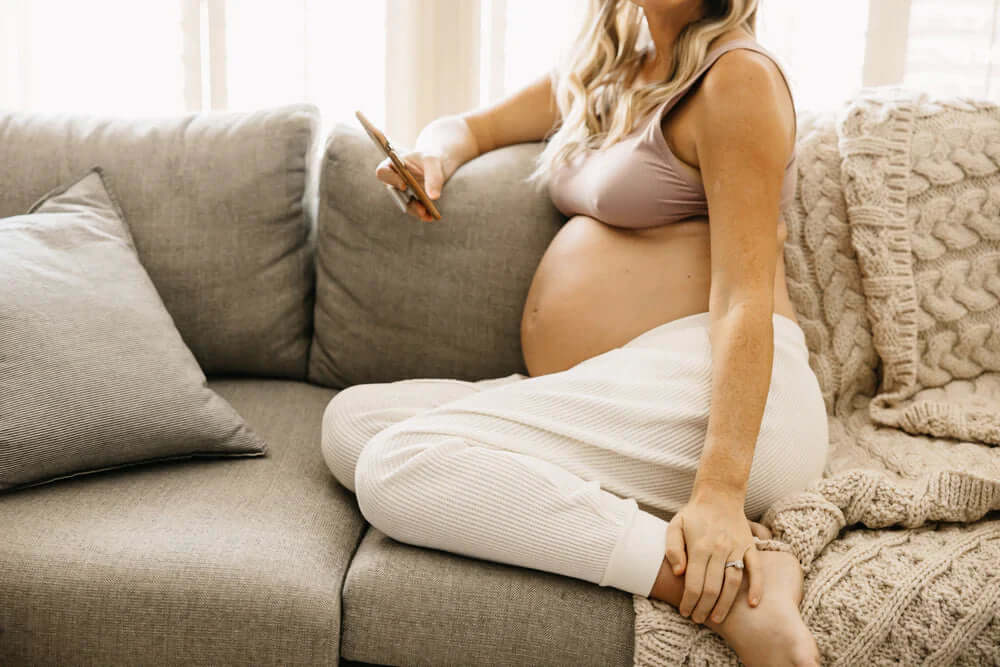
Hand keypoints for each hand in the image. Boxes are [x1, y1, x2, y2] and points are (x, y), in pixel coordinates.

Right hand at [375, 150, 454, 221]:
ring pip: (405, 203)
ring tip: (425, 214)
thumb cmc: (431, 158)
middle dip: (406, 200)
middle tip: (418, 207)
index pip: (383, 172)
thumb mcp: (433, 162)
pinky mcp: (411, 201)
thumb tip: (433, 197)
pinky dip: (423, 214)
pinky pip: (414, 208)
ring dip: (415, 209)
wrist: (438, 165)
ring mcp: (402, 192)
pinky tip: (431, 217)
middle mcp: (394, 180)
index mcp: (392, 164)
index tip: (404, 185)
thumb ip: (433, 176)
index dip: (391, 179)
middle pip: (395, 192)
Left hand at [665, 489, 762, 624]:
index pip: (694, 583)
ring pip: (733, 582)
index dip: (689, 601)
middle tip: (698, 619)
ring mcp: (736, 548)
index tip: (685, 612)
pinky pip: (756, 569)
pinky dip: (757, 587)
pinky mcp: (749, 547)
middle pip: (712, 587)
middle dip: (704, 608)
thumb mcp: (675, 526)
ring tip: (717, 618)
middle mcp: (719, 549)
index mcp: (699, 546)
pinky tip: (753, 604)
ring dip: (725, 604)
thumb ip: (673, 549)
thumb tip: (678, 573)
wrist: (719, 495)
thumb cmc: (694, 514)